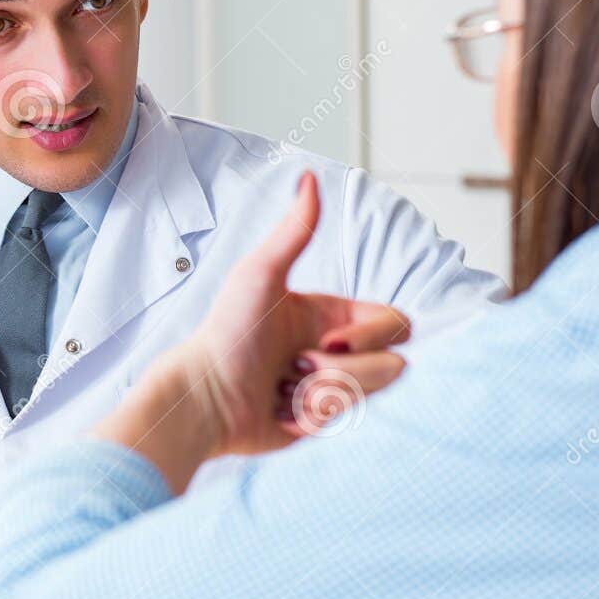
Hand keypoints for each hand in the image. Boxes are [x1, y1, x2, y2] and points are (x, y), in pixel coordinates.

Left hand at [93, 172, 408, 490]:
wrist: (202, 398)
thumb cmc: (225, 334)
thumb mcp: (260, 276)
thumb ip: (293, 232)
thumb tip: (308, 176)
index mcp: (333, 317)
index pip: (397, 325)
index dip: (372, 336)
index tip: (324, 343)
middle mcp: (337, 351)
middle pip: (393, 366)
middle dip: (342, 371)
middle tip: (294, 368)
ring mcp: (331, 388)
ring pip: (372, 395)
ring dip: (323, 394)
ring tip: (283, 388)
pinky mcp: (321, 422)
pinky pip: (344, 423)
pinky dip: (309, 417)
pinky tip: (278, 410)